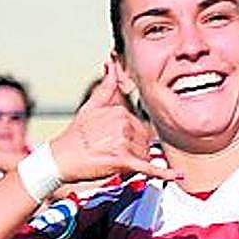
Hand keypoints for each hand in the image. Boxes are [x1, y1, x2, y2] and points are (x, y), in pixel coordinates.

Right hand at [49, 62, 179, 183]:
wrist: (60, 158)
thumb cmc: (75, 135)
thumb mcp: (91, 105)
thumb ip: (107, 86)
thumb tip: (111, 62)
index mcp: (121, 111)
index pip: (141, 128)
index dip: (132, 139)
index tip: (115, 144)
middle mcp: (123, 124)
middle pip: (145, 143)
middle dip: (134, 152)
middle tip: (112, 155)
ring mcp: (123, 142)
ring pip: (144, 156)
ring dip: (135, 164)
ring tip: (114, 163)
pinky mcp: (122, 161)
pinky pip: (149, 168)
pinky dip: (164, 173)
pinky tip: (178, 176)